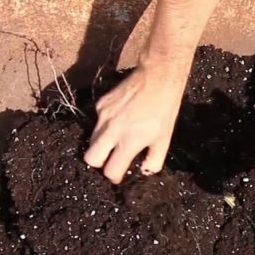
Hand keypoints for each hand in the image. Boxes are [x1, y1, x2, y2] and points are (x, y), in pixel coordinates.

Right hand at [83, 61, 187, 183]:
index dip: (115, 176)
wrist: (157, 78)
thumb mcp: (164, 139)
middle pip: (90, 158)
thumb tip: (143, 171)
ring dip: (101, 145)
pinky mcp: (101, 104)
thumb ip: (153, 161)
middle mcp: (111, 130)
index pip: (110, 170)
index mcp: (129, 142)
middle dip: (99, 163)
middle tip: (111, 159)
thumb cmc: (164, 110)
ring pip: (91, 140)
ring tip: (115, 140)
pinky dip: (104, 126)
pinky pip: (96, 122)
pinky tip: (119, 120)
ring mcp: (103, 116)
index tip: (119, 174)